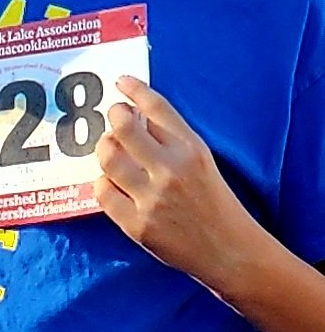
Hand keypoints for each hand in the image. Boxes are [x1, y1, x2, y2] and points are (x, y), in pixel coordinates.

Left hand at [94, 85, 259, 299]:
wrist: (226, 249)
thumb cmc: (212, 202)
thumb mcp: (201, 161)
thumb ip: (172, 140)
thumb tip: (135, 117)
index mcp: (191, 149)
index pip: (157, 108)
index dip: (135, 90)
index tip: (122, 82)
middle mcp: (171, 169)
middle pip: (124, 128)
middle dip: (114, 118)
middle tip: (113, 120)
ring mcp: (152, 198)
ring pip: (108, 158)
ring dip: (104, 149)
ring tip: (110, 149)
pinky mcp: (137, 224)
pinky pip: (103, 193)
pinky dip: (103, 183)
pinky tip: (111, 182)